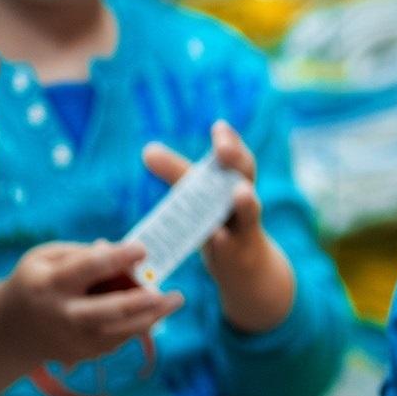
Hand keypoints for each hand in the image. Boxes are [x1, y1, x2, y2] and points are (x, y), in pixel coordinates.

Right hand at [0, 241, 182, 366]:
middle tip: (160, 292)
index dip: (116, 258)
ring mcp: (72, 339)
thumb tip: (115, 250)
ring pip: (115, 333)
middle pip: (101, 312)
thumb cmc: (37, 280)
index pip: (87, 269)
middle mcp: (61, 315)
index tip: (142, 248)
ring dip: (149, 318)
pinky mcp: (83, 354)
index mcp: (49, 284)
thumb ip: (82, 253)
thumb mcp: (47, 257)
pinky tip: (158, 311)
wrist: (12, 330)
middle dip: (134, 303)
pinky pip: (116, 341)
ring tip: (175, 299)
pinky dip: (139, 326)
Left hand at [143, 120, 264, 268]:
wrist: (247, 270)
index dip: (230, 140)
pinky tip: (218, 238)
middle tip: (223, 148)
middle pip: (245, 175)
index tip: (218, 125)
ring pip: (249, 213)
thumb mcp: (200, 199)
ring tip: (241, 192)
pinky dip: (225, 241)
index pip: (236, 156)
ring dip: (245, 203)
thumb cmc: (221, 225)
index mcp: (234, 182)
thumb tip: (148, 149)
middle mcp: (243, 200)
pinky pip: (231, 247)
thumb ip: (178, 175)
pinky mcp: (237, 255)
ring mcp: (243, 228)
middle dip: (236, 160)